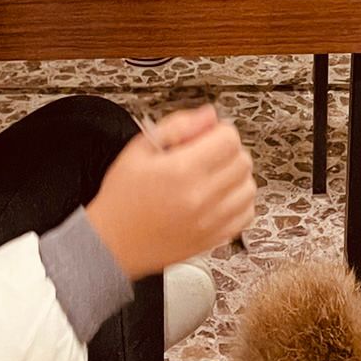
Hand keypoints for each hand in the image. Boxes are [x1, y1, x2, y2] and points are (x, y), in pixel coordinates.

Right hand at [86, 106, 256, 278]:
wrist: (111, 244)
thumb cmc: (121, 199)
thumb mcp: (139, 150)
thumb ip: (177, 126)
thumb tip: (208, 115)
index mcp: (181, 171)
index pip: (229, 139)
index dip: (218, 131)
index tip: (206, 136)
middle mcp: (200, 197)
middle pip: (242, 161)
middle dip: (227, 152)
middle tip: (206, 155)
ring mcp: (210, 221)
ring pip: (249, 187)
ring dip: (236, 177)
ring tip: (212, 177)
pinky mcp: (213, 238)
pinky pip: (246, 214)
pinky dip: (238, 202)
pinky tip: (220, 198)